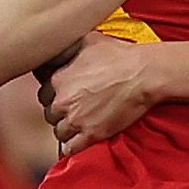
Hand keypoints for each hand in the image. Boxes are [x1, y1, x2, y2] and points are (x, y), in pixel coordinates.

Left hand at [43, 31, 164, 147]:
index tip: (65, 97)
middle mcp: (63, 101)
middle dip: (60, 114)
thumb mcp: (89, 41)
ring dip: (67, 131)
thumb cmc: (120, 55)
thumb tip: (62, 41)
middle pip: (50, 114)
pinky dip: (73, 147)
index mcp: (59, 79)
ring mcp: (77, 119)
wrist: (143, 74)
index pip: (44, 94)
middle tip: (74, 111)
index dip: (55, 96)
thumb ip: (69, 46)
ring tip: (78, 126)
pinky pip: (71, 148)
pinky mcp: (92, 134)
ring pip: (59, 132)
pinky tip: (79, 142)